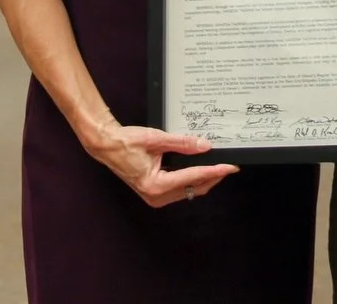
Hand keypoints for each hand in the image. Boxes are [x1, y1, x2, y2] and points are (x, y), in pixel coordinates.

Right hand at [83, 121, 237, 207]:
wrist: (107, 146)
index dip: (214, 171)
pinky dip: (192, 180)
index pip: (193, 177)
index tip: (230, 166)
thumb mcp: (156, 139)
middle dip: (213, 177)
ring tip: (218, 165)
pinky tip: (201, 169)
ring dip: (204, 180)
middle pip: (194, 189)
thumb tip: (205, 146)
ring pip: (188, 191)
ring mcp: (155, 197)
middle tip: (230, 165)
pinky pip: (180, 189)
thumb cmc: (126, 142)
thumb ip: (182, 143)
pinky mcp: (154, 193)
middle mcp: (156, 196)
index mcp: (156, 185)